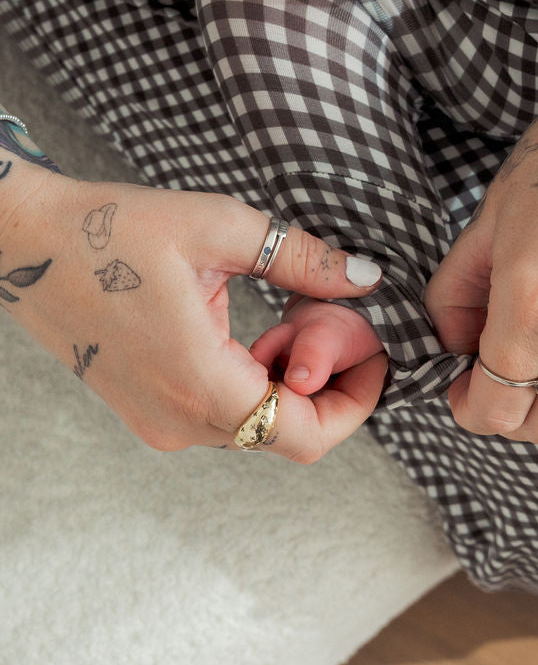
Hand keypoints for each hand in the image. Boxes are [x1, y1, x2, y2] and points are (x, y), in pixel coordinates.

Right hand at [1, 164, 387, 461]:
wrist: (22, 241)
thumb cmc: (111, 230)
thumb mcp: (221, 228)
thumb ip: (303, 260)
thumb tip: (366, 279)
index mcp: (200, 387)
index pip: (309, 436)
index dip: (359, 400)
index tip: (375, 350)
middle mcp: (179, 423)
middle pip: (289, 433)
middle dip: (327, 380)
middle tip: (323, 316)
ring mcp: (159, 423)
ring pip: (258, 425)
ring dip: (290, 379)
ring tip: (284, 314)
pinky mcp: (147, 409)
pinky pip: (224, 413)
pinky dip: (255, 379)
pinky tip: (251, 327)